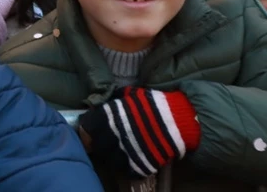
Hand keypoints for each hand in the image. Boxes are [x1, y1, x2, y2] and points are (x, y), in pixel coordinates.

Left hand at [78, 87, 200, 178]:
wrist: (178, 119)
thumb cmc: (154, 104)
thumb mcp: (132, 95)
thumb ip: (116, 99)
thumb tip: (104, 100)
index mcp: (109, 116)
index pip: (87, 125)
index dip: (87, 127)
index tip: (89, 128)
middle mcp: (113, 134)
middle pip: (95, 144)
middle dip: (97, 143)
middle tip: (102, 142)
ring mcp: (125, 151)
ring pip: (109, 160)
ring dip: (111, 156)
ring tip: (117, 151)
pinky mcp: (139, 164)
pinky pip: (126, 171)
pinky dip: (126, 167)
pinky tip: (130, 160)